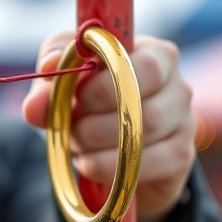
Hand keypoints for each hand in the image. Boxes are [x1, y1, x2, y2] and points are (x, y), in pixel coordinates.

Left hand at [22, 32, 195, 221]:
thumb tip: (38, 96)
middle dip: (92, 113)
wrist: (110, 153)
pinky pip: (149, 162)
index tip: (73, 96)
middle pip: (137, 94)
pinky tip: (90, 165)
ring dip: (97, 142)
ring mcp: (184, 120)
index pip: (128, 58)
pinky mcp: (180, 155)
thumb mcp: (66, 85)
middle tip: (72, 125)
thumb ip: (49, 84)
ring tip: (78, 146)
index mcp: (152, 54)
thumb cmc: (91, 105)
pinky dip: (110, 167)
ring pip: (142, 129)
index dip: (94, 80)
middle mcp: (176, 83)